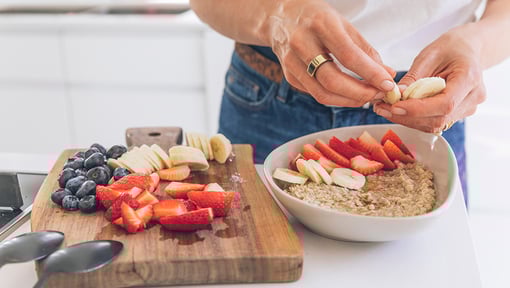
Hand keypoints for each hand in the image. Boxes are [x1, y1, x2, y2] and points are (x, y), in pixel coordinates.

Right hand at [268, 0, 395, 106]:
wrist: (280, 17)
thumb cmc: (316, 18)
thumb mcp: (343, 24)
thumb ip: (365, 50)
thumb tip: (386, 74)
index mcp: (320, 25)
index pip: (348, 56)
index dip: (370, 74)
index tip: (388, 85)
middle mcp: (302, 44)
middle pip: (332, 80)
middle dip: (360, 93)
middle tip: (379, 95)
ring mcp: (292, 62)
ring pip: (322, 93)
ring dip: (349, 100)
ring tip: (367, 97)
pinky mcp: (288, 75)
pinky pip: (315, 93)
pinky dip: (336, 97)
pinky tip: (348, 93)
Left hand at [373, 25, 486, 132]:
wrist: (468, 49)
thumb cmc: (451, 47)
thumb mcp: (429, 55)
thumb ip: (414, 77)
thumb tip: (397, 95)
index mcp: (469, 78)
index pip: (445, 103)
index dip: (418, 109)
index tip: (395, 107)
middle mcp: (473, 97)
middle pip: (438, 118)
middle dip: (407, 117)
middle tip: (382, 109)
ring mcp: (467, 108)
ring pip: (435, 124)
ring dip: (408, 120)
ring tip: (386, 109)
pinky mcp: (458, 113)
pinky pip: (435, 122)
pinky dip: (415, 118)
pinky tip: (399, 111)